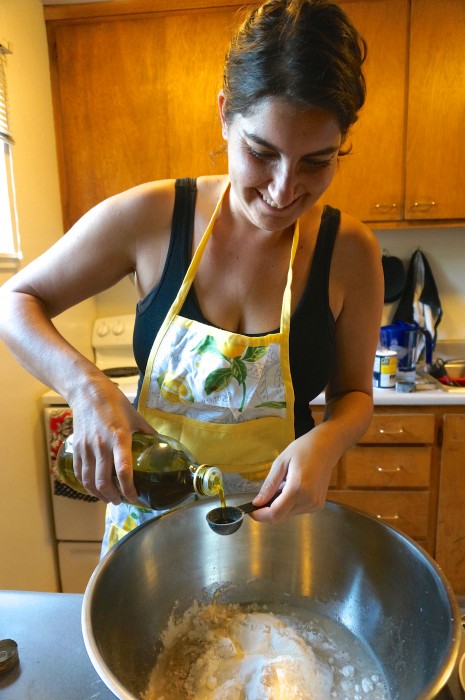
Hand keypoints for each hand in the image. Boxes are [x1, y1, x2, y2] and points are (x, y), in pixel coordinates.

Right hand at [67, 372, 154, 504]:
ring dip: (99, 494)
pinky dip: (86, 485)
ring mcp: (87, 448)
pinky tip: (93, 488)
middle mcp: (101, 446)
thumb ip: (148, 433)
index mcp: (119, 438)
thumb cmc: (115, 402)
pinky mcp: (77, 447)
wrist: (88, 392)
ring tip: (108, 499)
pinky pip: (79, 472)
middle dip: (113, 497)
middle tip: (121, 502)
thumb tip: (161, 446)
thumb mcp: (136, 416)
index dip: (129, 489)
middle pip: (103, 481)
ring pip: (90, 481)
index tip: (135, 498)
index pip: (123, 470)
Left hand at [250, 426, 335, 522]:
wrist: (327, 447)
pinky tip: (291, 488)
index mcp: (298, 489)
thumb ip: (269, 486)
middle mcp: (308, 500)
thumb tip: (257, 503)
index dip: (261, 515)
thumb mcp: (280, 463)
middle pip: (281, 516)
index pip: (275, 513)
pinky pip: (297, 510)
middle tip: (263, 495)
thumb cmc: (303, 449)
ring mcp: (315, 504)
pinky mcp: (318, 505)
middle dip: (268, 510)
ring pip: (288, 514)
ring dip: (279, 506)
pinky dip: (289, 504)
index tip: (251, 510)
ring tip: (283, 485)